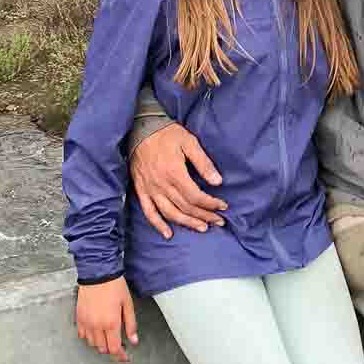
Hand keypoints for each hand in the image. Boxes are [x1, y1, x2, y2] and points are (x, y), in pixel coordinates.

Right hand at [76, 277, 137, 363]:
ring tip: (108, 336)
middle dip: (112, 349)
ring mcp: (86, 322)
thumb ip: (131, 325)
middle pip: (103, 348)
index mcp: (111, 323)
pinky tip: (97, 330)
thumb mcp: (128, 304)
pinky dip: (90, 336)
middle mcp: (96, 325)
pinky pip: (82, 334)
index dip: (120, 356)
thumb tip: (134, 340)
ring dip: (101, 343)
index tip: (125, 357)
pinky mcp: (79, 317)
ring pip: (92, 343)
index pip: (114, 348)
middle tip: (119, 345)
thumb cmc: (114, 286)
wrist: (97, 273)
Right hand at [129, 122, 226, 238]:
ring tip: (202, 228)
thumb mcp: (189, 142)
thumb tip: (218, 182)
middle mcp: (161, 184)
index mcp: (174, 173)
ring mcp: (150, 189)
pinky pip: (148, 212)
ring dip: (187, 223)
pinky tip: (168, 234)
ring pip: (170, 213)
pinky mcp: (141, 190)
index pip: (196, 197)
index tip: (223, 207)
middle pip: (185, 207)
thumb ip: (203, 163)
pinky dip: (158, 225)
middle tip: (219, 222)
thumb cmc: (167, 134)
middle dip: (205, 216)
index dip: (211, 204)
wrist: (139, 129)